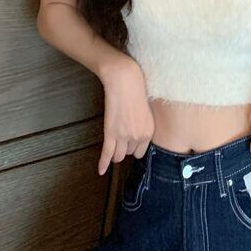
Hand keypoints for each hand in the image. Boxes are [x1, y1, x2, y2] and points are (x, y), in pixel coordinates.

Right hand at [98, 54, 155, 175]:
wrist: (125, 80)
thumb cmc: (136, 90)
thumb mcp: (146, 109)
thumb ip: (143, 123)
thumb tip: (137, 131)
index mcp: (149, 130)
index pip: (140, 151)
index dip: (134, 148)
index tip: (129, 146)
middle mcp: (138, 136)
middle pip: (129, 153)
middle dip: (124, 148)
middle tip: (119, 140)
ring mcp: (124, 136)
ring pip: (118, 155)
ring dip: (115, 154)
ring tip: (111, 150)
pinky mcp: (111, 133)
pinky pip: (106, 153)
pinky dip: (102, 163)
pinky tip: (100, 171)